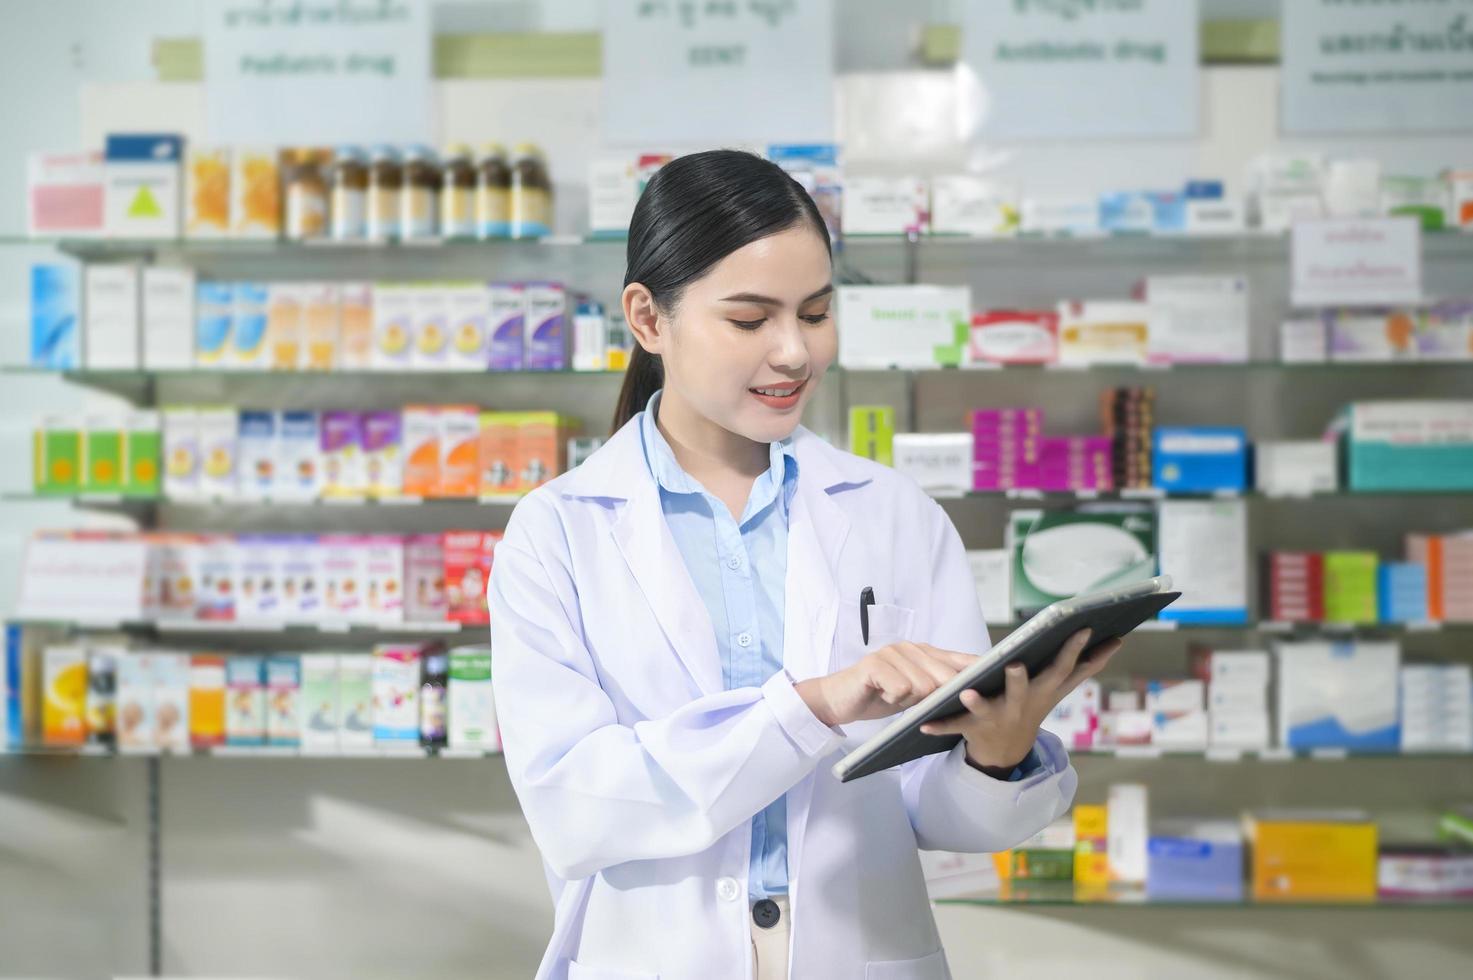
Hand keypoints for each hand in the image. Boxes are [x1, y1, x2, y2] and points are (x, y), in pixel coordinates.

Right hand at [795, 642, 976, 727]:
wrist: (840, 699)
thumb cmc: (881, 695)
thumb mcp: (915, 694)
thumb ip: (939, 688)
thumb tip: (974, 693)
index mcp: (926, 653)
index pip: (962, 660)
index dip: (981, 669)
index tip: (1003, 676)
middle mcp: (912, 648)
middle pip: (945, 675)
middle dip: (942, 695)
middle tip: (925, 704)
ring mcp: (892, 653)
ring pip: (923, 685)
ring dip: (912, 700)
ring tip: (896, 698)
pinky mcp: (874, 665)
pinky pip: (900, 687)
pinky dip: (895, 699)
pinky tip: (884, 697)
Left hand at [918, 628, 1120, 772]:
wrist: (1005, 750)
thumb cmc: (1033, 705)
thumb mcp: (1060, 687)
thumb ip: (1087, 665)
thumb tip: (1117, 641)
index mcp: (1043, 691)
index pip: (1061, 667)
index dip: (1073, 648)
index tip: (1080, 628)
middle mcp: (1021, 705)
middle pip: (1022, 690)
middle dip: (1020, 680)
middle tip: (1015, 665)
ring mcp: (996, 718)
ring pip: (985, 710)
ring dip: (977, 702)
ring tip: (967, 692)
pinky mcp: (970, 729)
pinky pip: (952, 727)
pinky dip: (938, 726)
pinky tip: (922, 724)